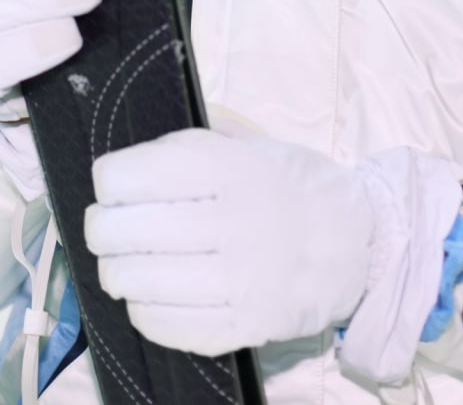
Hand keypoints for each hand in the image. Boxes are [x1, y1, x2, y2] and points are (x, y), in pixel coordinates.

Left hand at [86, 128, 374, 356]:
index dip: (107, 181)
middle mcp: (230, 223)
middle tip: (108, 230)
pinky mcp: (245, 326)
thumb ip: (195, 137)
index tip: (113, 186)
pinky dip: (144, 311)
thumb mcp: (252, 143)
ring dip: (117, 273)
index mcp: (226, 168)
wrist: (361, 244)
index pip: (124, 177)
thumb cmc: (294, 187)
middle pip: (121, 232)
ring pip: (137, 282)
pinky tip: (150, 296)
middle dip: (102, 231)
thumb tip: (136, 138)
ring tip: (124, 265)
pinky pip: (166, 325)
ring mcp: (239, 281)